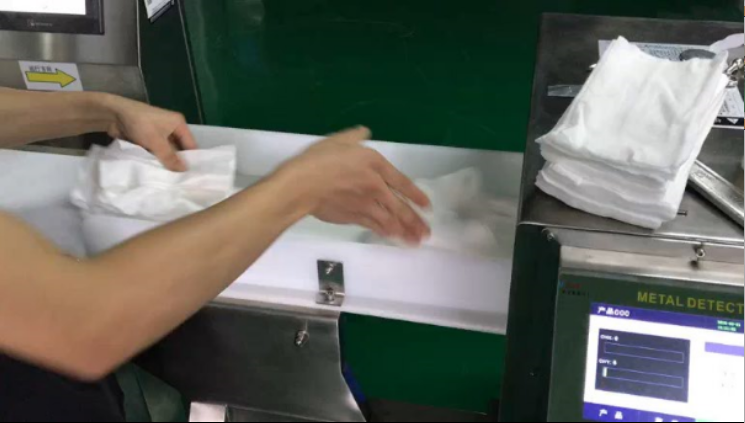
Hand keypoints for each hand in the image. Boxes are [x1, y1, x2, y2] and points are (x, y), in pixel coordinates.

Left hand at [102, 96, 197, 170]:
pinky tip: (156, 171)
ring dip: (164, 161)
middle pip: (178, 149)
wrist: (113, 114)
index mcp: (178, 123)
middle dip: (176, 162)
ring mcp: (158, 132)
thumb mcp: (157, 142)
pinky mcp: (148, 137)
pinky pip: (155, 150)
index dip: (190, 159)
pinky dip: (155, 158)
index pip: (190, 144)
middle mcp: (171, 127)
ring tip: (167, 179)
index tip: (190, 176)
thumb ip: (170, 158)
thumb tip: (184, 170)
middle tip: (178, 180)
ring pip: (165, 151)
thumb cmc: (140, 124)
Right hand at [278, 127, 430, 244]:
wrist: (302, 185)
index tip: (427, 206)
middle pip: (401, 207)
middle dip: (415, 221)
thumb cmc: (319, 160)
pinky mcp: (353, 218)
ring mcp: (366, 205)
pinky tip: (392, 237)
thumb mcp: (339, 140)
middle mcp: (376, 186)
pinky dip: (385, 232)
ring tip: (415, 241)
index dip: (417, 195)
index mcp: (375, 164)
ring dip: (404, 231)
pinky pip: (374, 226)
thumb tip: (365, 132)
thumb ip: (356, 136)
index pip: (402, 182)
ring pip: (390, 221)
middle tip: (426, 232)